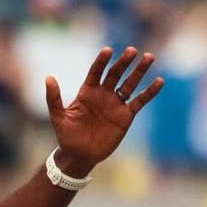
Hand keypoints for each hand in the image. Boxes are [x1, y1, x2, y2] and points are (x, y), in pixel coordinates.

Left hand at [45, 46, 163, 177]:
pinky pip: (139, 101)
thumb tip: (48, 77)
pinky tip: (159, 81)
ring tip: (149, 57)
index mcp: (87, 91)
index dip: (101, 62)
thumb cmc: (66, 136)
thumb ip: (54, 98)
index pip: (96, 72)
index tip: (107, 51)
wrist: (80, 155)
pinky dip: (149, 92)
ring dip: (139, 71)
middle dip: (123, 63)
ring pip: (130, 84)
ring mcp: (116, 104)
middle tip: (131, 50)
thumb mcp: (58, 117)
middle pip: (115, 74)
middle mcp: (103, 94)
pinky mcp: (126, 115)